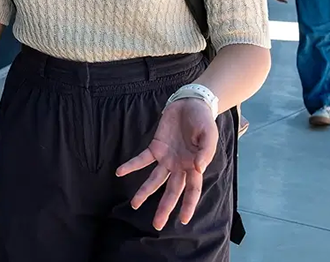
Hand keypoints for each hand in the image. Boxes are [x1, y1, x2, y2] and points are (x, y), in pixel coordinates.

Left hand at [116, 99, 218, 230]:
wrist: (192, 104)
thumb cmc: (204, 122)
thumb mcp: (209, 135)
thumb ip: (205, 152)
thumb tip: (198, 169)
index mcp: (195, 166)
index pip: (192, 190)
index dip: (188, 205)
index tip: (183, 220)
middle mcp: (180, 166)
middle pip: (172, 190)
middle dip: (165, 208)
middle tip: (157, 225)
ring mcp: (167, 158)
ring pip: (155, 179)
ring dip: (145, 191)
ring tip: (134, 204)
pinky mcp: (156, 147)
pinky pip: (142, 159)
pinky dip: (131, 165)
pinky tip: (120, 171)